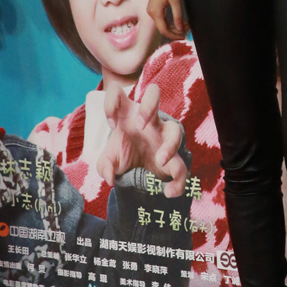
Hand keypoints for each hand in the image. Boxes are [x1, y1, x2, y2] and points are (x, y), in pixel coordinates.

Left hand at [97, 80, 186, 197]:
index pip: (118, 94)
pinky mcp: (174, 158)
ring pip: (175, 130)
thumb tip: (109, 177)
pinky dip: (177, 182)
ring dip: (169, 145)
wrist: (138, 171)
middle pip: (154, 94)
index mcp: (128, 115)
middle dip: (149, 106)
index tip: (111, 125)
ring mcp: (163, 137)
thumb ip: (104, 165)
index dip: (111, 104)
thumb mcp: (109, 159)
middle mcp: (149, 121)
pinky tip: (168, 192)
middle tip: (140, 125)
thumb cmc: (124, 153)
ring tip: (160, 160)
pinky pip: (182, 167)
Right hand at [147, 0, 188, 39]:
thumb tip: (180, 29)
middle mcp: (151, 13)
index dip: (174, 35)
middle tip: (187, 29)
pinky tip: (179, 22)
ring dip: (174, 27)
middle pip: (163, 29)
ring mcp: (152, 11)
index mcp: (155, 12)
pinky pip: (162, 19)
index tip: (184, 36)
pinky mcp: (154, 8)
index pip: (164, 30)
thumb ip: (178, 16)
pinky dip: (170, 22)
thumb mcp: (176, 0)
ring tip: (186, 25)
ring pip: (163, 24)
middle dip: (175, 31)